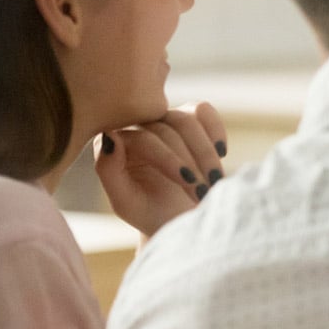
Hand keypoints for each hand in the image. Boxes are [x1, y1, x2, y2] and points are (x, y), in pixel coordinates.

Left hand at [95, 102, 228, 237]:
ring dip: (206, 153)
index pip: (144, 139)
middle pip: (168, 129)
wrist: (181, 219)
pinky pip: (203, 110)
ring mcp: (162, 120)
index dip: (170, 159)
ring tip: (214, 182)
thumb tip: (111, 135)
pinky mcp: (188, 117)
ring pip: (187, 120)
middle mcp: (135, 127)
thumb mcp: (126, 202)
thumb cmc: (152, 214)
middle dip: (192, 161)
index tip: (190, 183)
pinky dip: (215, 131)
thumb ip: (108, 170)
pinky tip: (220, 154)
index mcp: (114, 145)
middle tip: (205, 192)